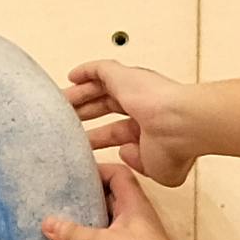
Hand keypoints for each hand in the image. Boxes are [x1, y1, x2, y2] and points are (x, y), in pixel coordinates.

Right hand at [39, 150, 195, 239]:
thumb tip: (47, 223)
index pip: (117, 175)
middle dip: (80, 196)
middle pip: (103, 200)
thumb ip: (75, 233)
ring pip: (96, 226)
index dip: (97, 169)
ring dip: (76, 224)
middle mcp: (128, 221)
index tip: (71, 172)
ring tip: (47, 218)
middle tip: (51, 194)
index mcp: (133, 206)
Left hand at [63, 60, 200, 184]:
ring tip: (59, 105)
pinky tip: (72, 77)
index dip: (99, 138)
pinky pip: (100, 69)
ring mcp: (132, 89)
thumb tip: (124, 151)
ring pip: (99, 89)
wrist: (180, 124)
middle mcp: (142, 106)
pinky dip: (86, 71)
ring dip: (79, 96)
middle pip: (104, 108)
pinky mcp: (123, 76)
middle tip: (65, 123)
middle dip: (85, 115)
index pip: (117, 131)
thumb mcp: (156, 170)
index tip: (83, 145)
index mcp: (150, 128)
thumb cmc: (174, 147)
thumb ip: (139, 164)